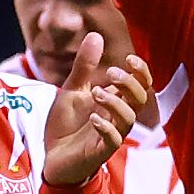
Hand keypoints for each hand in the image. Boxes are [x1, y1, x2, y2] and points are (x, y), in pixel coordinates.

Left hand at [42, 31, 154, 184]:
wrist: (52, 158)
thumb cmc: (66, 126)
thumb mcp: (72, 91)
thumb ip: (84, 66)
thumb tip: (95, 35)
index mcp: (115, 101)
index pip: (141, 84)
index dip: (141, 71)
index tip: (129, 59)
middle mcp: (118, 117)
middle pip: (140, 99)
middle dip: (130, 83)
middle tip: (110, 73)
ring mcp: (111, 134)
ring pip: (129, 119)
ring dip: (116, 103)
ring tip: (96, 92)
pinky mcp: (100, 152)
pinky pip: (113, 141)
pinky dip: (106, 128)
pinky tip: (94, 118)